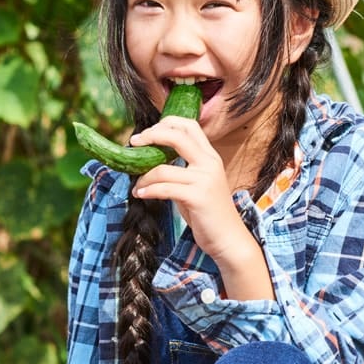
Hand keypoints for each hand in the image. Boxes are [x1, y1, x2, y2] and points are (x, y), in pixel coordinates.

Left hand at [129, 118, 273, 299]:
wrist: (229, 239)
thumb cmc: (208, 213)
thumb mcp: (197, 183)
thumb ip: (181, 168)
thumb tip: (151, 159)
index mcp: (210, 156)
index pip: (188, 125)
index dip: (165, 124)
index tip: (146, 134)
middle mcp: (209, 163)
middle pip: (177, 135)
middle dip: (151, 136)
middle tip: (134, 143)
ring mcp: (205, 179)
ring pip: (163, 168)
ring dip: (143, 177)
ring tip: (137, 186)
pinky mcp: (198, 197)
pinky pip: (164, 188)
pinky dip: (148, 190)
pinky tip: (141, 194)